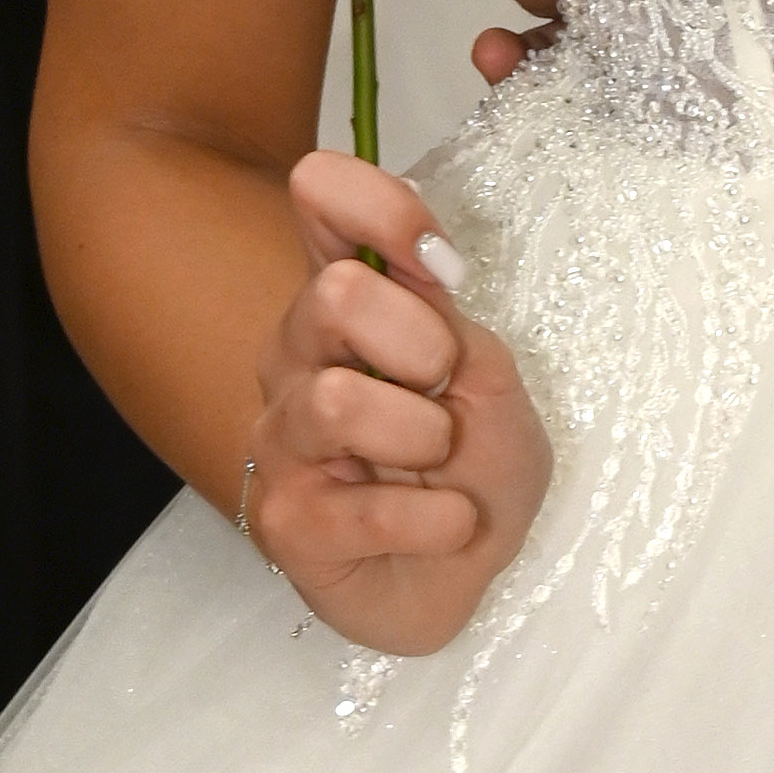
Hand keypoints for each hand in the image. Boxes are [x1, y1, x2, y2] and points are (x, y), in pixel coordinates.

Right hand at [241, 148, 549, 653]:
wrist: (467, 573)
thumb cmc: (473, 467)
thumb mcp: (493, 379)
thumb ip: (453, 318)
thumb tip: (425, 264)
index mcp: (346, 302)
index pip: (321, 198)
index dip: (377, 205)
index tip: (439, 260)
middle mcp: (297, 355)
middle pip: (334, 294)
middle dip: (423, 346)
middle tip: (447, 395)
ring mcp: (281, 436)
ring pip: (340, 402)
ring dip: (427, 438)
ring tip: (441, 467)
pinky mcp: (284, 521)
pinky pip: (367, 508)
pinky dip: (437, 519)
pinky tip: (442, 525)